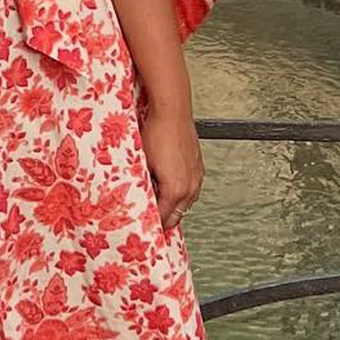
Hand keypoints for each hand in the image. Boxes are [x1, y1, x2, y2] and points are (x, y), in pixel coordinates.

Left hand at [140, 104, 203, 230]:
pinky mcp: (198, 168)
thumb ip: (144, 188)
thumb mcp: (143, 165)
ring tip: (156, 199)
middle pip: (176, 217)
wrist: (173, 112)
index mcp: (175, 190)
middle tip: (147, 217)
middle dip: (162, 219)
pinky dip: (180, 193)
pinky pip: (190, 190)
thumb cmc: (156, 133)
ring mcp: (196, 178)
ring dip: (172, 206)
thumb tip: (140, 200)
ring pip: (185, 204)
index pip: (163, 219)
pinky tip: (168, 184)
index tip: (142, 227)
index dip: (151, 224)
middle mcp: (190, 187)